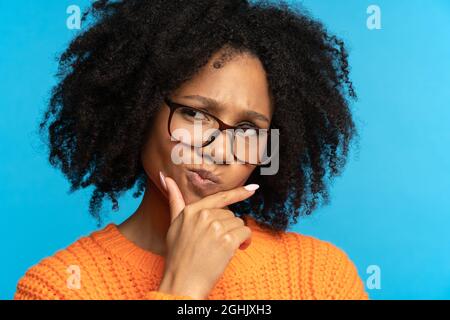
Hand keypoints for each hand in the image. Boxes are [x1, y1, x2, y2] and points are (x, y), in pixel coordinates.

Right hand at [157, 172, 258, 299]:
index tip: (254, 188)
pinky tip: (236, 250)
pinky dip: (245, 242)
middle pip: (230, 214)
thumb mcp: (173, 224)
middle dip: (228, 227)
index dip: (239, 193)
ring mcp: (216, 228)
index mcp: (192, 210)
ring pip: (239, 223)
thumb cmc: (178, 255)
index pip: (220, 198)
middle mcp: (204, 216)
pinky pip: (245, 234)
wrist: (182, 280)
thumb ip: (174, 200)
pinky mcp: (227, 240)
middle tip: (218, 242)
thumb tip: (165, 177)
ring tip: (223, 248)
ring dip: (236, 236)